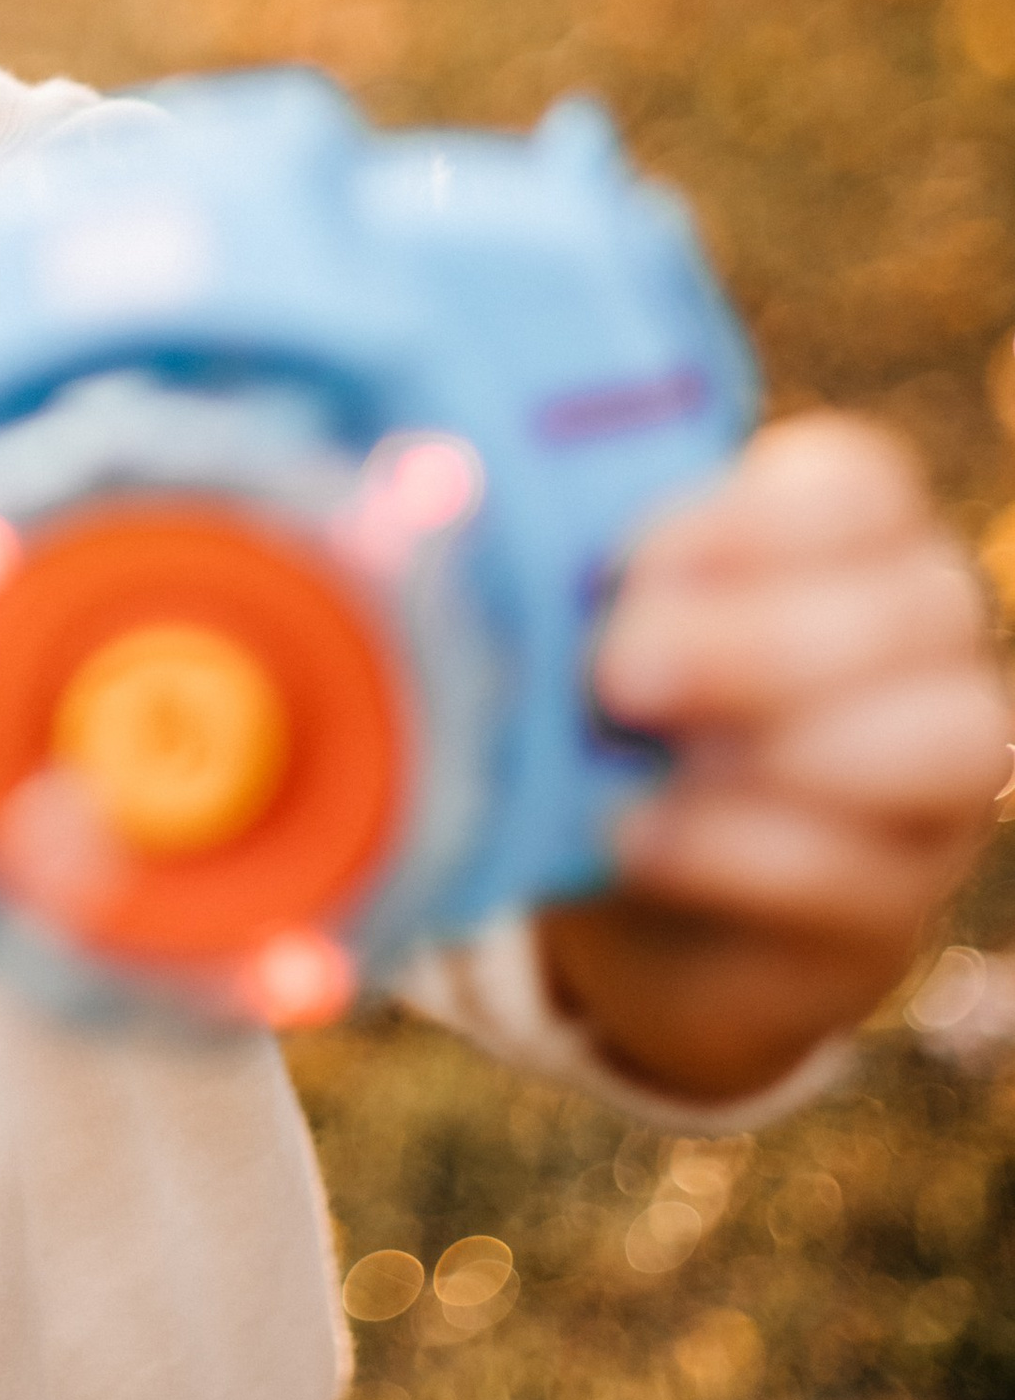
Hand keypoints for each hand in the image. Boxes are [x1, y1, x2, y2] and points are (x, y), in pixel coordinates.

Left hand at [537, 414, 1008, 1104]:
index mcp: (847, 546)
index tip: (630, 560)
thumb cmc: (604, 709)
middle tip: (616, 667)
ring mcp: (930, 789)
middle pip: (924, 607)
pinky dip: (738, 853)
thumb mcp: (584, 624)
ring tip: (634, 747)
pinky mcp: (888, 913)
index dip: (758, 516)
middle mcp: (923, 654)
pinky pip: (860, 874)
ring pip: (955, 739)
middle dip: (762, 635)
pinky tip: (634, 836)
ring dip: (784, 742)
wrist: (630, 888)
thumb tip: (444, 503)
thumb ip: (567, 567)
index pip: (867, 486)